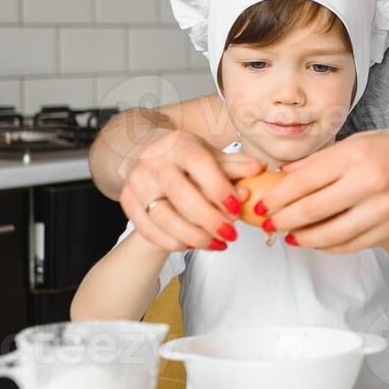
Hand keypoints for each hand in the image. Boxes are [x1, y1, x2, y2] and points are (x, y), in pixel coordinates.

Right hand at [120, 129, 263, 250]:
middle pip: (181, 195)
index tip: (238, 209)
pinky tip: (194, 245)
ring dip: (195, 236)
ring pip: (164, 217)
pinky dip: (174, 243)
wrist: (146, 157)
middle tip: (232, 235)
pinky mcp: (128, 203)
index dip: (220, 187)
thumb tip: (259, 168)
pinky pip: (150, 231)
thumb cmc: (186, 158)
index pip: (199, 163)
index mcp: (178, 143)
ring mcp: (137, 182)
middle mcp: (153, 161)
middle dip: (210, 219)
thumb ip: (235, 165)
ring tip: (218, 245)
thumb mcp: (211, 156)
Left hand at [262, 128, 388, 253]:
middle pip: (311, 210)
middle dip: (283, 220)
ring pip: (330, 235)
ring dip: (304, 239)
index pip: (303, 181)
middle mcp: (369, 181)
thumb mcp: (363, 140)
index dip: (277, 196)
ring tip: (291, 236)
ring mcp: (383, 208)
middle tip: (268, 223)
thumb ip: (324, 159)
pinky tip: (318, 242)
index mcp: (357, 154)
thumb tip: (286, 174)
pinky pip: (353, 244)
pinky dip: (330, 246)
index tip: (262, 203)